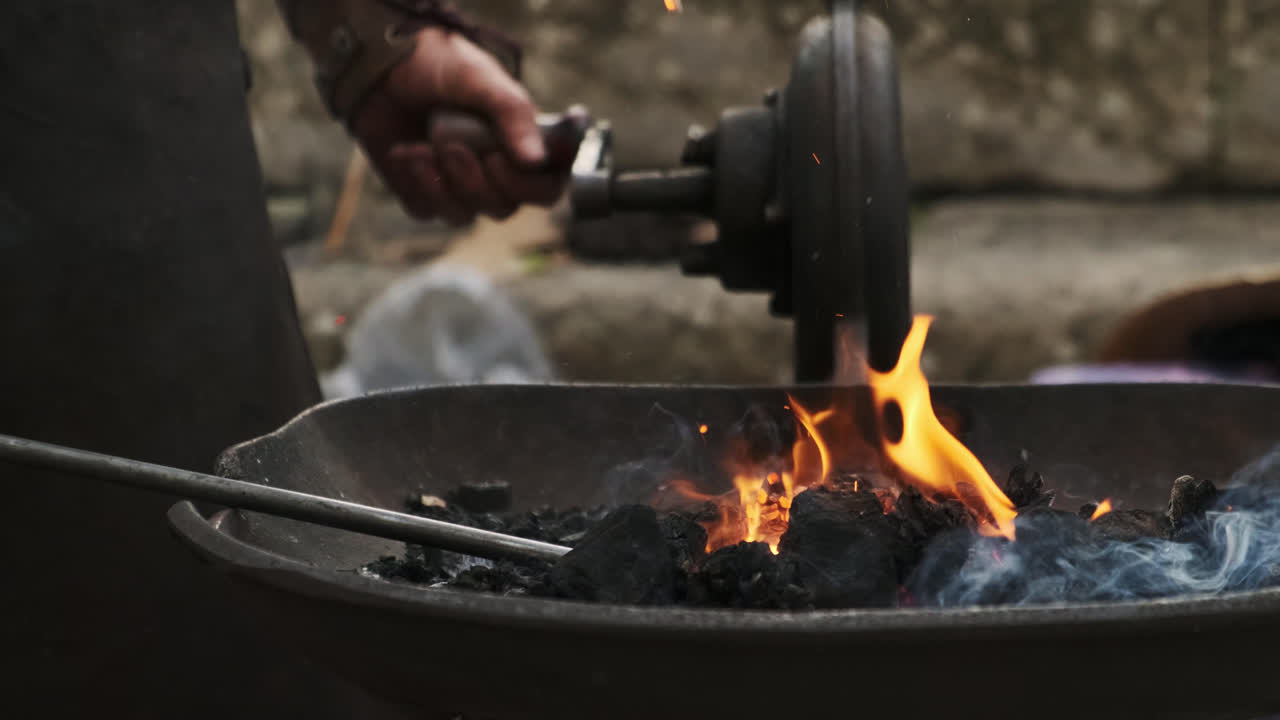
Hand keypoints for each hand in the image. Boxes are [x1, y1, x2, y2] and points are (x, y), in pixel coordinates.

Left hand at [352, 27, 568, 225]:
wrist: (379, 67)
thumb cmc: (438, 65)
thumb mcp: (479, 78)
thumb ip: (513, 115)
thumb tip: (536, 161)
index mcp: (521, 144)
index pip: (546, 188)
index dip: (529, 186)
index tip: (499, 158)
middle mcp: (495, 171)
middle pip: (504, 207)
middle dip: (476, 180)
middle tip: (454, 146)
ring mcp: (459, 186)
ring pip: (467, 214)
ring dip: (445, 181)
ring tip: (426, 145)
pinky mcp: (424, 194)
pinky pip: (429, 210)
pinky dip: (418, 181)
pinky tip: (407, 151)